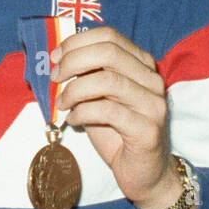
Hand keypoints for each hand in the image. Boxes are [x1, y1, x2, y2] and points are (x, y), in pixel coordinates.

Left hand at [52, 25, 180, 208]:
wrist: (144, 172)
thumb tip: (56, 60)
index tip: (55, 56)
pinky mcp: (147, 129)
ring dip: (75, 90)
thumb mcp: (98, 97)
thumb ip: (86, 76)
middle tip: (55, 77)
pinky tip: (73, 121)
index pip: (109, 36)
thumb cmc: (116, 132)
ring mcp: (153, 104)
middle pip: (109, 53)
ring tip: (62, 103)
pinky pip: (108, 111)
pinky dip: (82, 113)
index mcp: (141, 65)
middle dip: (73, 61)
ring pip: (108, 81)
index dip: (77, 42)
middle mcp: (151, 80)